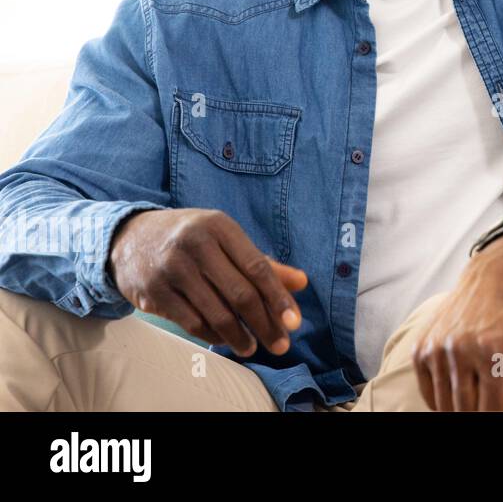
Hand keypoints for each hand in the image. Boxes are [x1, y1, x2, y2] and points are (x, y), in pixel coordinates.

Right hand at [108, 208, 305, 356]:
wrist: (128, 239)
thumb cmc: (191, 239)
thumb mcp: (225, 239)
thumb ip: (262, 262)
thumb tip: (302, 283)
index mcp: (220, 226)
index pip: (257, 267)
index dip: (278, 297)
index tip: (294, 322)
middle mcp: (195, 244)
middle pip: (240, 293)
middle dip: (264, 324)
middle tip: (280, 344)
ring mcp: (172, 269)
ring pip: (216, 313)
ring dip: (239, 337)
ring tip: (252, 348)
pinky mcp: (153, 293)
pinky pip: (192, 322)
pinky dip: (212, 335)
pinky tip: (225, 340)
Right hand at [411, 230, 502, 410]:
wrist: (489, 286)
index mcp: (494, 351)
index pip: (494, 410)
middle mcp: (461, 349)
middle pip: (467, 411)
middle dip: (482, 411)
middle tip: (492, 397)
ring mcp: (437, 350)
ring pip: (445, 406)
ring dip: (462, 408)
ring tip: (477, 392)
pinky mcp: (421, 350)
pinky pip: (428, 395)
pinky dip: (443, 401)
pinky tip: (459, 387)